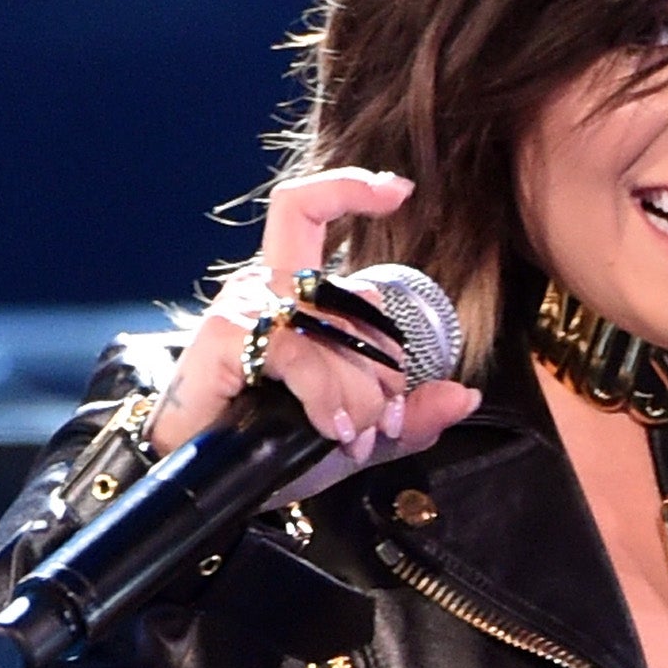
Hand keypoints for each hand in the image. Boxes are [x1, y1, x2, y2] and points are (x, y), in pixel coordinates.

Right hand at [146, 167, 481, 503]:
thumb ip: (413, 415)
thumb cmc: (270, 445)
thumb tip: (464, 394)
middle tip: (386, 421)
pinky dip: (326, 395)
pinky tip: (329, 428)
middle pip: (357, 300)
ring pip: (336, 334)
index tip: (400, 191)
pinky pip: (301, 354)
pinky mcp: (227, 335)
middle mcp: (266, 285)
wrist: (203, 477)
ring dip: (358, 394)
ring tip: (353, 435)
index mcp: (293, 290)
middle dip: (386, 370)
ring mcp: (244, 306)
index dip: (351, 190)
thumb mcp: (359, 431)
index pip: (311, 210)